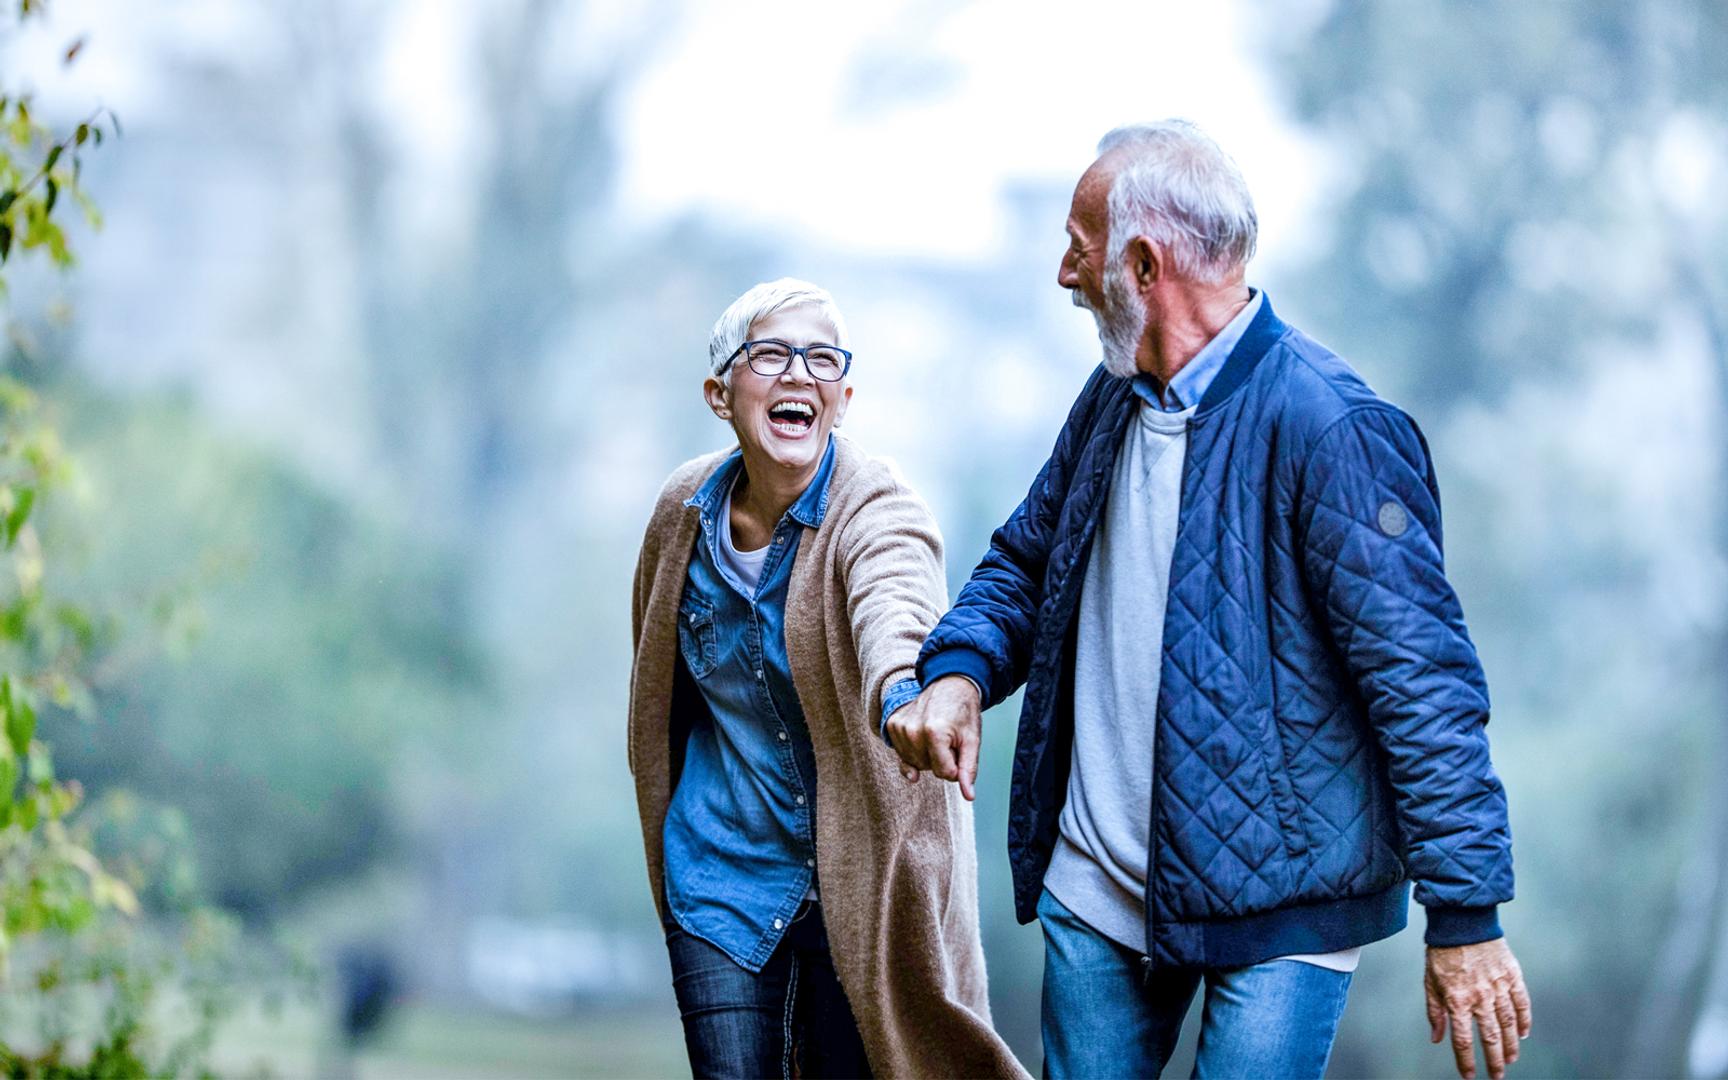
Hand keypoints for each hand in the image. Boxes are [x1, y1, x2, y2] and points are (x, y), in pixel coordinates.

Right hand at [883, 675, 982, 800]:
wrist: (949, 685)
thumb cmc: (962, 712)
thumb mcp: (972, 740)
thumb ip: (968, 769)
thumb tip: (969, 796)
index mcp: (934, 733)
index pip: (945, 773)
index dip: (956, 765)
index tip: (959, 747)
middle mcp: (912, 730)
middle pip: (929, 769)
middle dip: (941, 759)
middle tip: (949, 737)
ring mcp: (899, 727)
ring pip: (915, 764)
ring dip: (927, 755)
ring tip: (936, 734)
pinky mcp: (892, 725)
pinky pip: (904, 755)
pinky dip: (915, 750)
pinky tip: (922, 735)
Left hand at [1425, 937, 1531, 1079]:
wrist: (1462, 922)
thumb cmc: (1442, 952)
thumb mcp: (1430, 981)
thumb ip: (1435, 1011)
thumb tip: (1437, 1038)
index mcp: (1456, 999)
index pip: (1462, 1039)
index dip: (1466, 1061)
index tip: (1470, 1076)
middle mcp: (1479, 997)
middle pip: (1490, 1037)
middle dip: (1494, 1061)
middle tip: (1497, 1076)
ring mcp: (1498, 986)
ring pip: (1509, 1024)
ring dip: (1511, 1046)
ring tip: (1511, 1060)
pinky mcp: (1512, 976)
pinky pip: (1522, 1003)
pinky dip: (1525, 1021)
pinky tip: (1524, 1034)